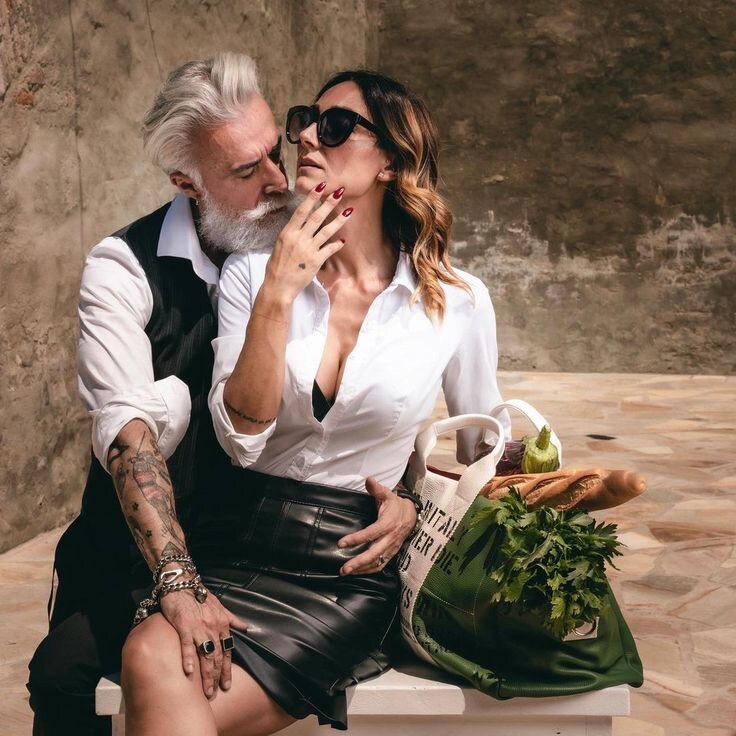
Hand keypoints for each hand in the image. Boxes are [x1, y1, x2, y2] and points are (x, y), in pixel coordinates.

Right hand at [159, 588, 247, 698]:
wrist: (182, 583)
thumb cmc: (199, 595)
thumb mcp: (220, 605)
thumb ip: (232, 618)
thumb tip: (246, 627)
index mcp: (222, 623)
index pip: (227, 650)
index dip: (227, 668)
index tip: (226, 683)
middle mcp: (213, 627)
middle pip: (218, 657)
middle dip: (218, 677)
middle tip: (216, 693)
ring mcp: (199, 628)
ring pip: (206, 655)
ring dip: (207, 675)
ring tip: (206, 691)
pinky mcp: (184, 626)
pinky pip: (188, 645)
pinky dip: (189, 659)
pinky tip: (189, 672)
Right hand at [263, 182, 352, 301]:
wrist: (279, 286)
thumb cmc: (277, 266)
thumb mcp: (280, 244)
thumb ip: (292, 233)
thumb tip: (300, 225)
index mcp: (288, 232)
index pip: (302, 210)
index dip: (312, 197)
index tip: (321, 186)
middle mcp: (299, 238)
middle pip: (316, 217)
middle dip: (329, 203)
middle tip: (340, 192)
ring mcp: (308, 249)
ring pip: (326, 231)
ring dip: (339, 220)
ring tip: (349, 211)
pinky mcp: (316, 261)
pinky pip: (329, 249)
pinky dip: (336, 244)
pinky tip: (343, 240)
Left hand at [337, 477, 416, 575]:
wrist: (411, 514)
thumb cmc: (395, 504)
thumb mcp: (387, 494)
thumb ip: (377, 489)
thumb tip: (369, 479)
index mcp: (388, 523)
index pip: (371, 533)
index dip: (356, 539)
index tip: (341, 543)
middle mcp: (390, 538)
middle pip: (374, 553)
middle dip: (358, 562)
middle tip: (343, 568)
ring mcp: (391, 548)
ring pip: (377, 562)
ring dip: (361, 569)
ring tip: (346, 572)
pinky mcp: (391, 553)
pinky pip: (380, 565)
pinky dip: (369, 571)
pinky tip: (357, 572)